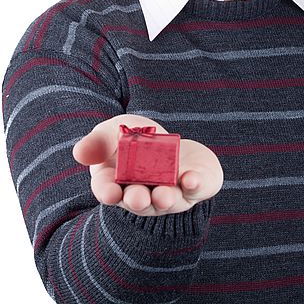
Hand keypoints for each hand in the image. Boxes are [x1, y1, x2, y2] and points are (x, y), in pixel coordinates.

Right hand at [73, 114, 223, 215]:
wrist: (170, 141)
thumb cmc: (136, 138)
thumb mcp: (114, 131)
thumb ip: (98, 141)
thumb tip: (80, 153)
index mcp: (117, 182)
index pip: (107, 191)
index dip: (107, 192)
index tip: (110, 192)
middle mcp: (142, 193)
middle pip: (137, 201)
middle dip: (137, 200)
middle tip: (137, 197)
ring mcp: (169, 192)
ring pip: (165, 200)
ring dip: (164, 198)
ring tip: (164, 195)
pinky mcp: (194, 186)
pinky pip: (195, 189)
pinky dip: (193, 184)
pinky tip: (191, 178)